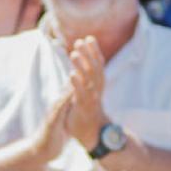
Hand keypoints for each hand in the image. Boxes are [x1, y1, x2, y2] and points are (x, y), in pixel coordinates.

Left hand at [66, 36, 107, 151]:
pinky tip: (71, 74)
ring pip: (88, 79)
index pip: (98, 64)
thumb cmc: (88, 108)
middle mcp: (96, 89)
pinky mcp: (83, 108)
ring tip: (74, 54)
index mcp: (98, 84)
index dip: (94, 51)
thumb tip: (82, 58)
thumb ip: (87, 74)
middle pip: (94, 68)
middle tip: (79, 41)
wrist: (92, 132)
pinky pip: (81, 94)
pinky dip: (77, 84)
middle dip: (88, 54)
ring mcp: (91, 98)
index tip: (89, 38)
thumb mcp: (89, 89)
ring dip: (81, 66)